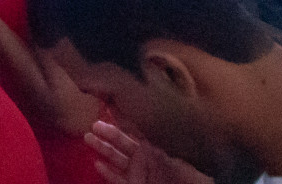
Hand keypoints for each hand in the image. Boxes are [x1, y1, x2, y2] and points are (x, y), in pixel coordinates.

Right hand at [85, 121, 213, 183]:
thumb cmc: (193, 175)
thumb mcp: (180, 151)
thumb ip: (164, 137)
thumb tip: (150, 120)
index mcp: (158, 146)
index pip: (137, 129)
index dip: (124, 119)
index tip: (111, 106)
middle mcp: (146, 157)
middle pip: (123, 143)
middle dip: (108, 133)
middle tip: (94, 124)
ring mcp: (139, 172)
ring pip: (116, 159)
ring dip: (102, 149)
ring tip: (88, 138)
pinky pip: (118, 180)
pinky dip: (108, 173)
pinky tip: (97, 164)